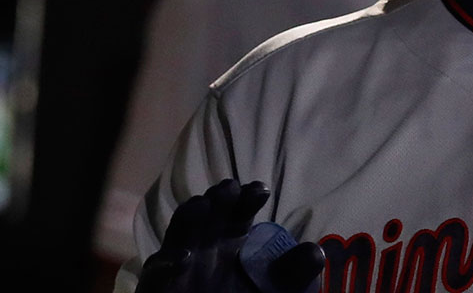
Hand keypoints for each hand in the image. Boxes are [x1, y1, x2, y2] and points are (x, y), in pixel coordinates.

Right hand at [135, 179, 324, 292]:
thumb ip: (293, 272)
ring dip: (189, 217)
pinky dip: (168, 264)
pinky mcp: (159, 286)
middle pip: (208, 213)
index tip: (260, 190)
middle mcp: (204, 245)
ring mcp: (179, 264)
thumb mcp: (277, 289)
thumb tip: (314, 252)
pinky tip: (183, 259)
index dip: (248, 196)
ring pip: (179, 234)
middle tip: (229, 189)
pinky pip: (158, 272)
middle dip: (217, 198)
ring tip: (202, 207)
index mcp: (231, 238)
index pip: (239, 209)